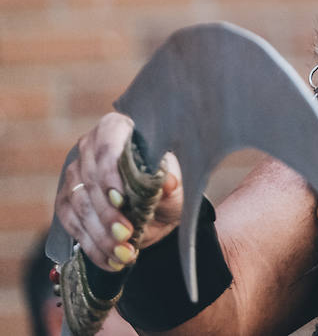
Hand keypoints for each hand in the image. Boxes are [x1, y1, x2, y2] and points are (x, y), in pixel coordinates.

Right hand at [55, 113, 183, 271]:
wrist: (159, 210)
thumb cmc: (168, 187)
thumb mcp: (178, 184)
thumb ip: (172, 181)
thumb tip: (168, 182)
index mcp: (119, 129)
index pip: (108, 145)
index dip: (111, 172)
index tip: (122, 199)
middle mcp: (90, 148)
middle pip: (91, 180)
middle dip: (109, 213)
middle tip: (127, 235)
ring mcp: (75, 175)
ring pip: (79, 205)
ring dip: (101, 234)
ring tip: (124, 253)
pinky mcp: (67, 201)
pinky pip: (72, 225)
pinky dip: (93, 246)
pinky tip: (111, 260)